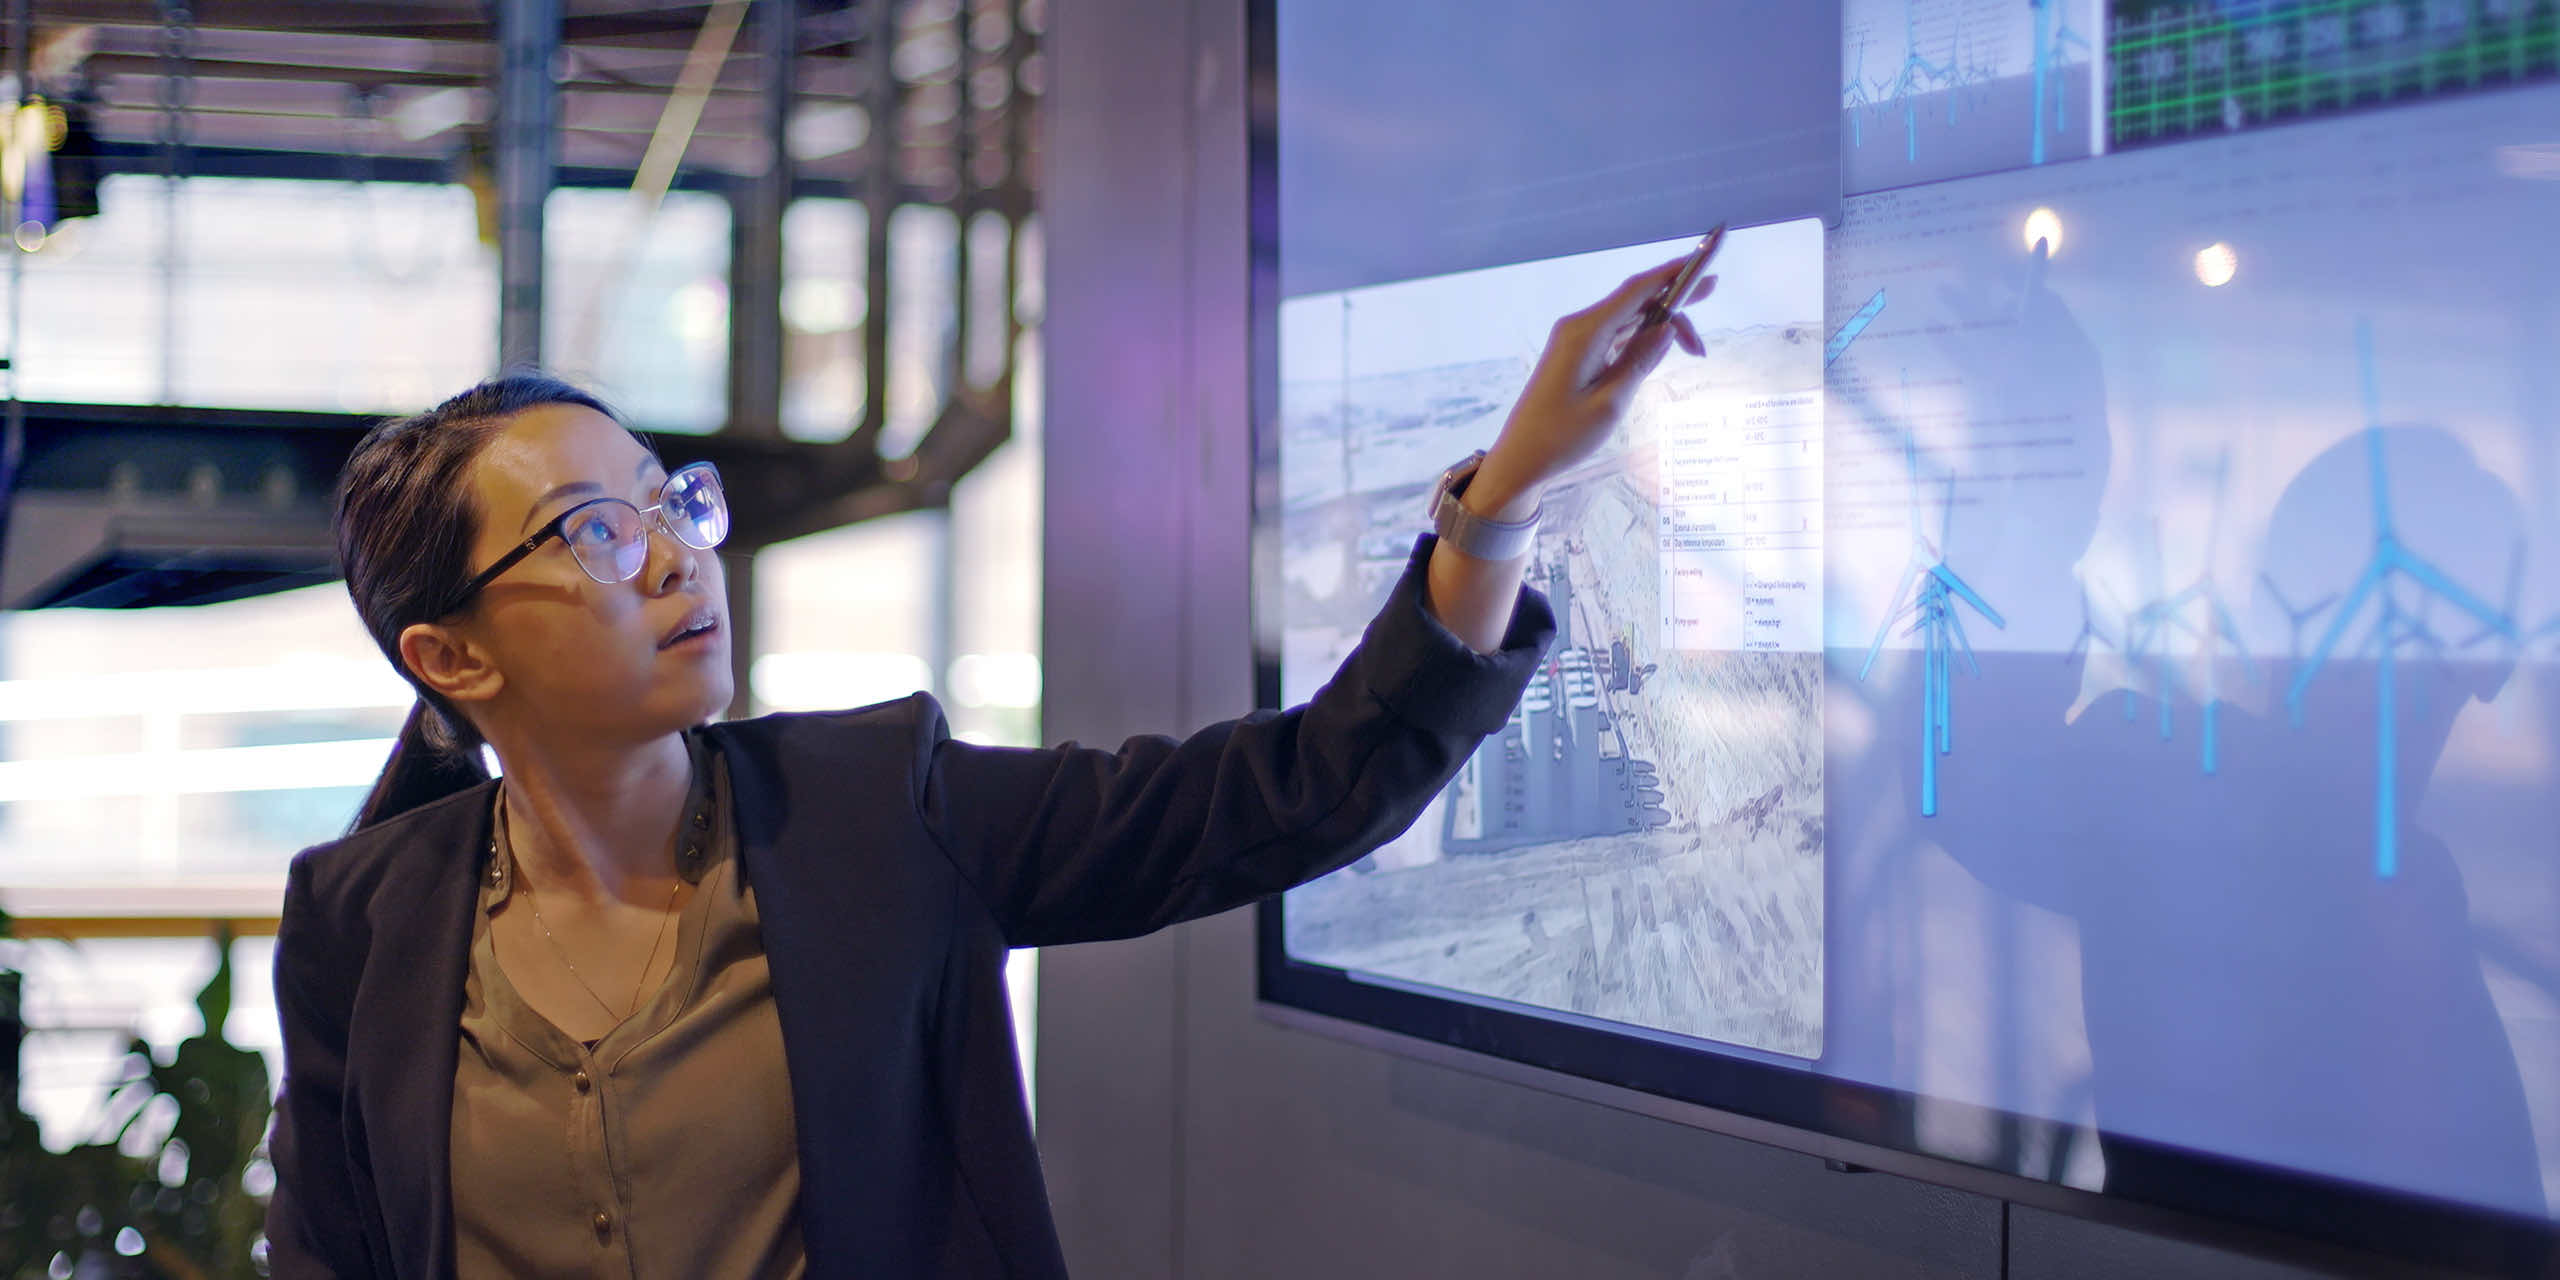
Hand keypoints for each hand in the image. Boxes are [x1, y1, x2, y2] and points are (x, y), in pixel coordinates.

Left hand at [1467, 257, 1713, 518]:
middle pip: (1634, 301)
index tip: (1703, 263)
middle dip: (1674, 297)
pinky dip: (1641, 339)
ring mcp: (1575, 340)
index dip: (1672, 273)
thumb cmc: (1562, 437)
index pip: (1636, 291)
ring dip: (1661, 326)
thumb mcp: (1611, 402)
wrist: (1521, 459)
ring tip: (1696, 347)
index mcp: (1585, 332)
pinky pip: (1615, 335)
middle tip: (1714, 288)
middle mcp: (1579, 327)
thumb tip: (1667, 328)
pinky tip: (1663, 350)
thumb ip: (1640, 361)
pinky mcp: (1575, 355)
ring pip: (1627, 319)